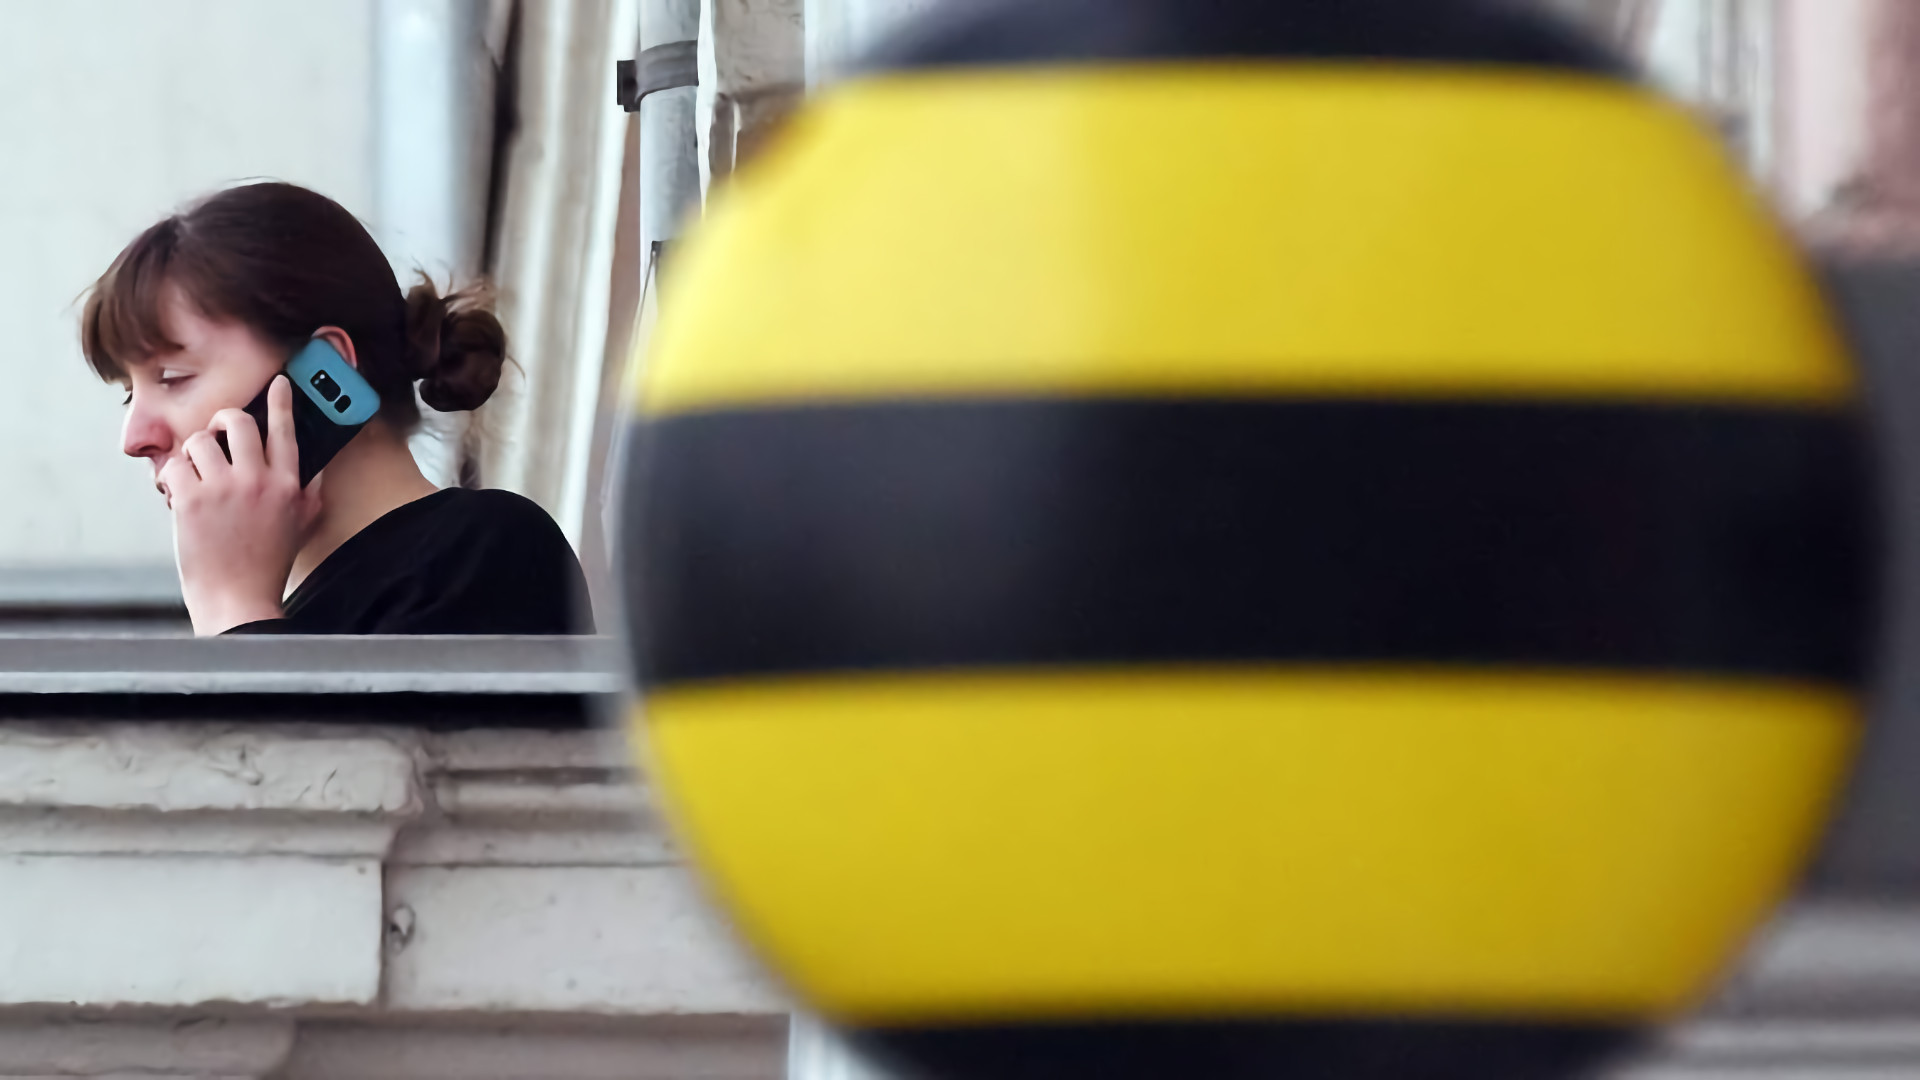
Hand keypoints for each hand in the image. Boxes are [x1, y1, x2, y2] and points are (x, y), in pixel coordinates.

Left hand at [161, 376, 319, 634]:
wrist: (238, 598)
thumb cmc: (268, 563)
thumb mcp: (303, 523)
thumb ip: (311, 491)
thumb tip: (316, 466)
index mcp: (288, 484)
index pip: (286, 429)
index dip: (282, 401)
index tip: (278, 382)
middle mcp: (258, 481)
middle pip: (236, 422)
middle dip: (222, 421)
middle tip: (217, 432)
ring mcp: (223, 489)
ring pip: (199, 441)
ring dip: (194, 454)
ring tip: (198, 475)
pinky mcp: (191, 500)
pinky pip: (174, 466)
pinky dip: (172, 477)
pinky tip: (180, 494)